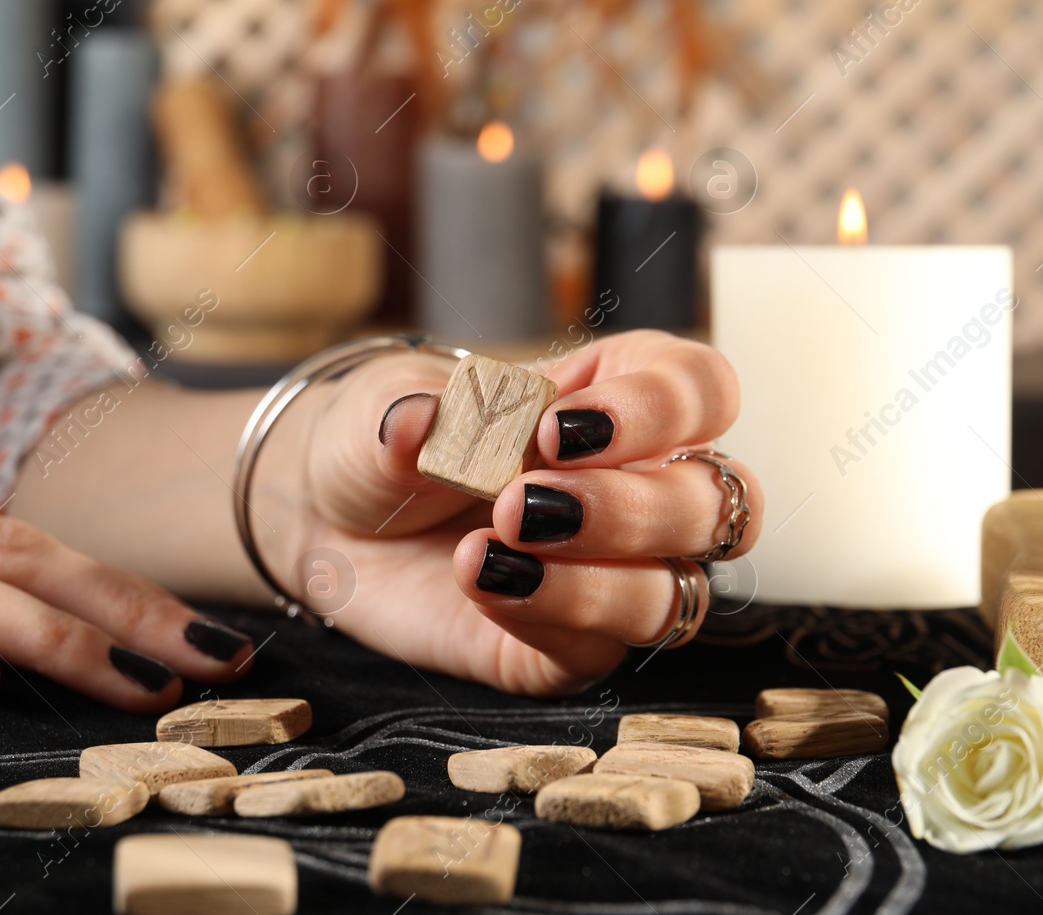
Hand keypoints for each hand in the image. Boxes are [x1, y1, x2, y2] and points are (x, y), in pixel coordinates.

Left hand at [251, 330, 761, 695]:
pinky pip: (600, 652)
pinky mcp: (568, 644)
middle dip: (634, 508)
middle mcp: (639, 487)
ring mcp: (613, 573)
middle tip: (524, 502)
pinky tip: (483, 584)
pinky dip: (547, 621)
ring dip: (597, 583)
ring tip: (491, 549)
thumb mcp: (386, 404)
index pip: (702, 391)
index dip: (657, 409)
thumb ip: (412, 412)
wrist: (328, 518)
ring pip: (677, 595)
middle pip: (714, 504)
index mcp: (618, 401)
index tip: (559, 427)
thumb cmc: (385, 439)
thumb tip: (417, 424)